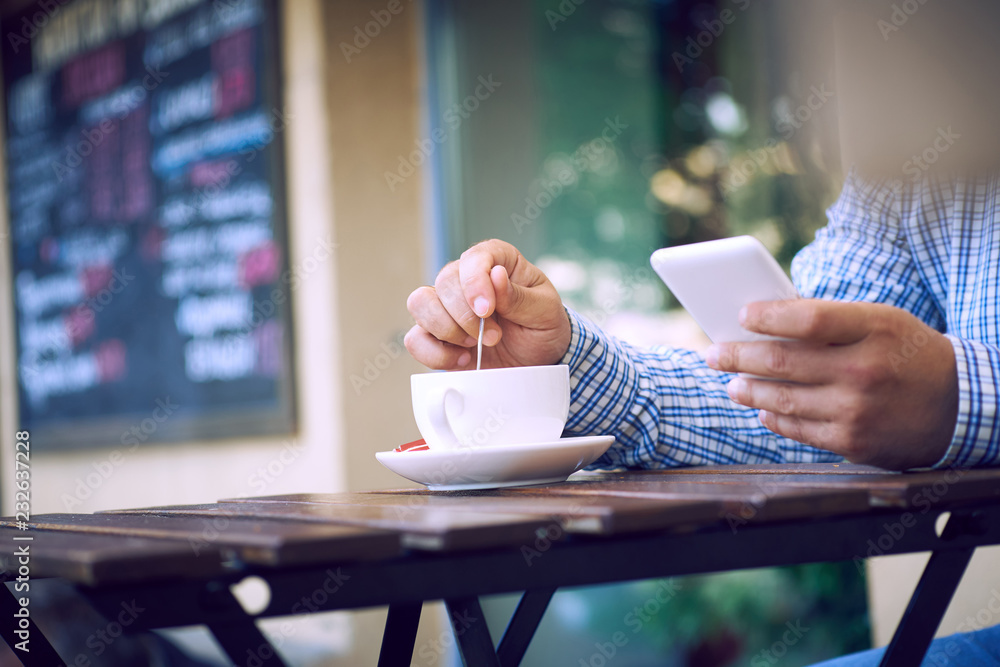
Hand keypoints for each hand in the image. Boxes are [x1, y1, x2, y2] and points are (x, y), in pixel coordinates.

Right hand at [405, 239, 570, 369]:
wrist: (537, 361)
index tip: (487, 310)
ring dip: (447, 329)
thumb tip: (495, 275)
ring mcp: (447, 306)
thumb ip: (520, 296)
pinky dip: (435, 353)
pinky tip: (462, 358)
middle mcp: (466, 278)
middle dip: (467, 316)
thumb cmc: (543, 327)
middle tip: (494, 336)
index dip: (475, 282)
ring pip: (420, 303)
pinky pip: (415, 339)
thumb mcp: (545, 311)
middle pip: (444, 282)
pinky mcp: (436, 336)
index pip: (474, 258)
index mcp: (496, 261)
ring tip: (474, 345)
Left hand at [704, 299, 957, 469]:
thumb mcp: (882, 322)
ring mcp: (857, 411)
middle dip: (738, 356)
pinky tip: (761, 408)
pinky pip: (798, 429)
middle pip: (783, 362)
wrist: (957, 408)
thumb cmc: (906, 354)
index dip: (768, 317)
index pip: (809, 319)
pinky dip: (773, 417)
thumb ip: (831, 320)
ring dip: (748, 390)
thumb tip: (766, 320)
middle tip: (713, 353)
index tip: (742, 315)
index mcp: (876, 330)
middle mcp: (865, 371)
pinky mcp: (853, 442)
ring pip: (783, 399)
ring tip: (730, 382)